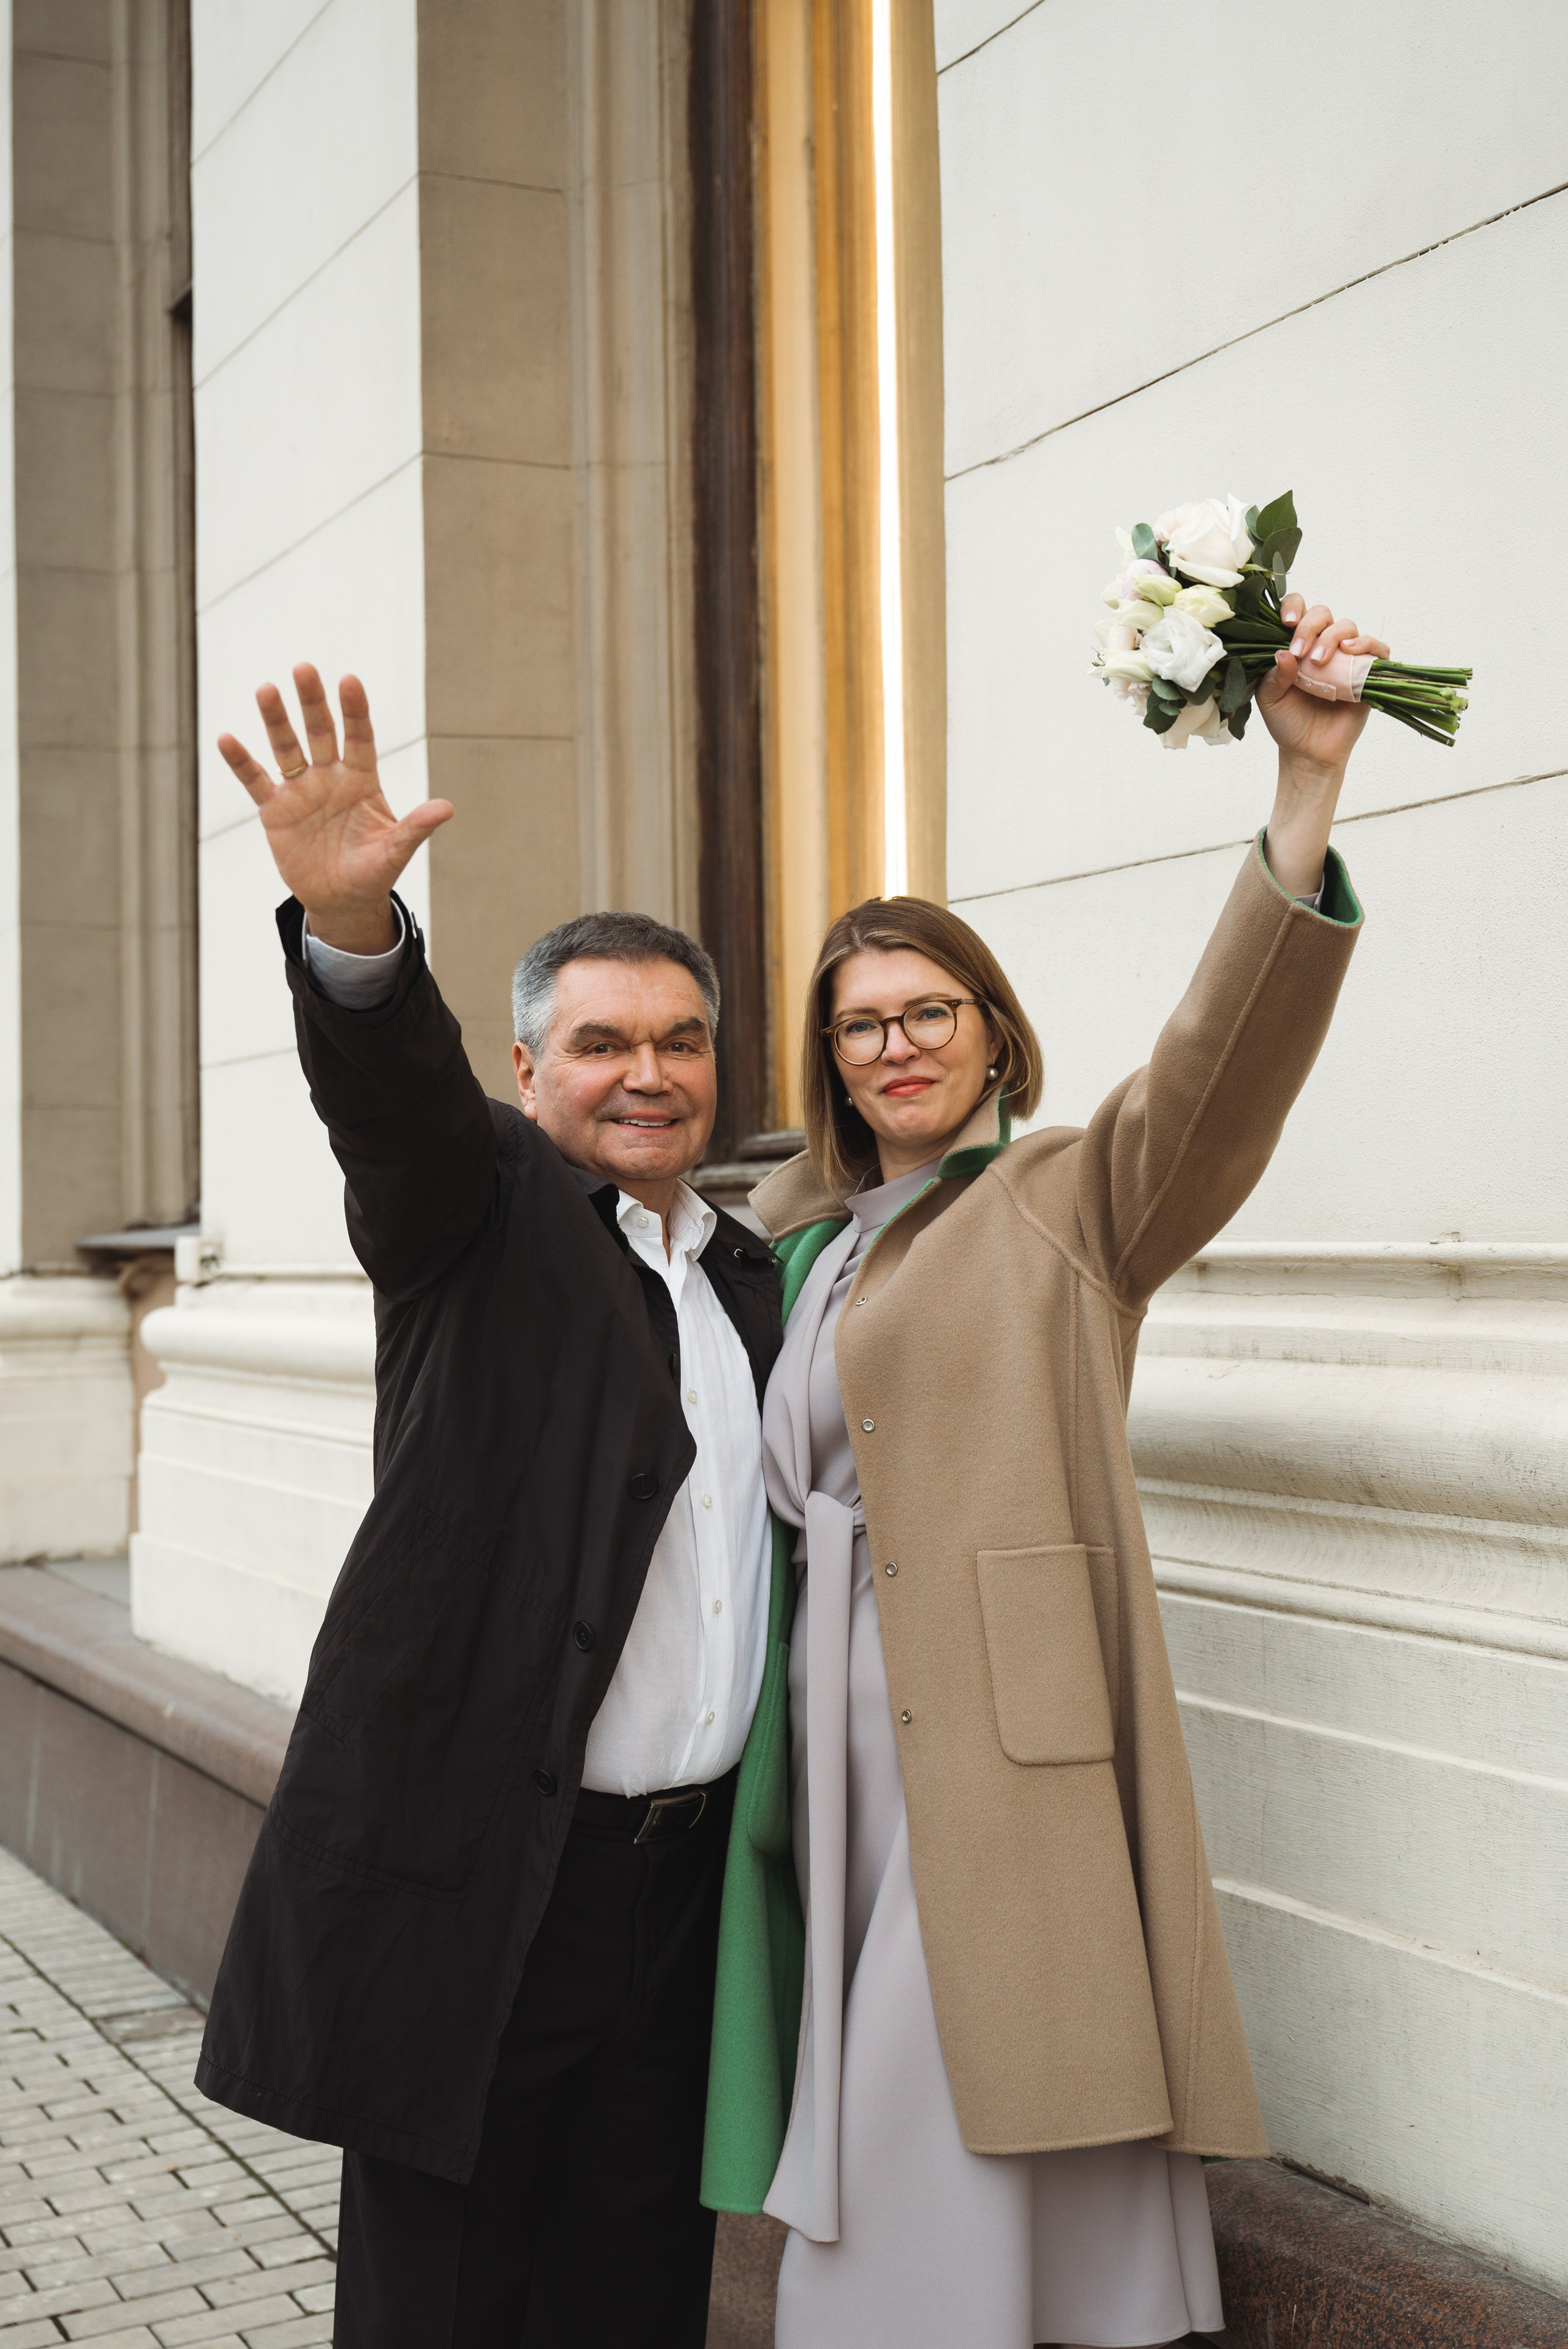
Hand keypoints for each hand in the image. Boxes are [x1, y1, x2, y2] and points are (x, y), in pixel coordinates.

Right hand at [217, 666, 452, 951]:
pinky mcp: (275, 810)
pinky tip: (226, 738)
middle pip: (320, 731)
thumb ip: (415, 827)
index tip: (350, 680)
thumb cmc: (373, 872)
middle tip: (304, 668)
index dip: (355, 711)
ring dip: (276, 721)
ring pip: (286, 748)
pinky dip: (241, 761)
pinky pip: (256, 780)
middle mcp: (330, 777)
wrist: (342, 901)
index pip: (359, 737)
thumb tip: (447, 808)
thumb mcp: (395, 851)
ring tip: (266, 689)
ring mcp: (301, 790)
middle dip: (312, 702)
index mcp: (362, 780)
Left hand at [1257, 594, 1389, 777]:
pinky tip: (1350, 651)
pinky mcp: (1367, 673)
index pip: (1297, 611)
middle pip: (1323, 614)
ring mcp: (1346, 658)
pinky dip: (1367, 644)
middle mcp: (1322, 645)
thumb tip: (1284, 653)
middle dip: (1310, 626)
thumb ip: (1274, 675)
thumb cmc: (1288, 722)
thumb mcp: (1270, 699)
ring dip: (1333, 637)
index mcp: (1296, 645)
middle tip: (1299, 652)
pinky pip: (1377, 648)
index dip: (1294, 607)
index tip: (1286, 622)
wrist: (1309, 752)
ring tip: (1319, 662)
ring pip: (1348, 627)